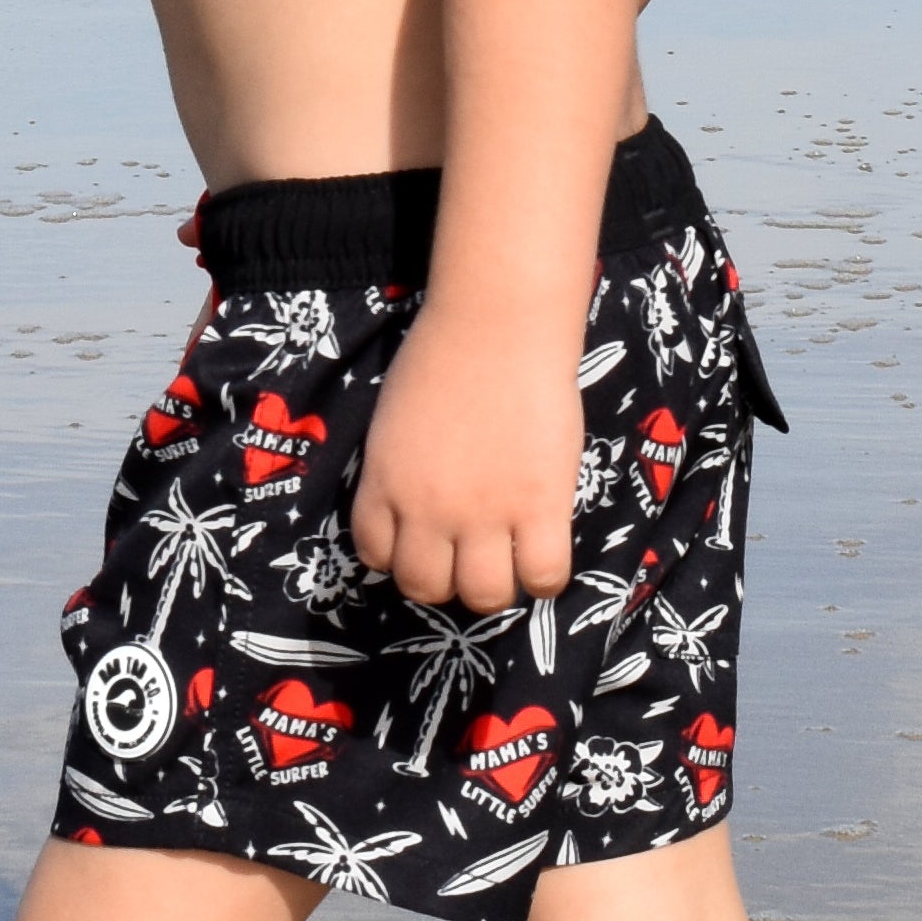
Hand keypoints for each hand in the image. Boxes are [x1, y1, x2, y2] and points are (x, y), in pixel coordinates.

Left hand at [347, 312, 579, 617]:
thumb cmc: (444, 353)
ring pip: (483, 595)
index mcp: (384, 484)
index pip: (376, 554)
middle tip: (468, 556)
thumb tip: (417, 504)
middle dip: (445, 580)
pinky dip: (545, 578)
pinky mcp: (540, 507)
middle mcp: (426, 510)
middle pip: (425, 588)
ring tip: (508, 559)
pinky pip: (544, 576)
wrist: (497, 324)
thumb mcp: (393, 420)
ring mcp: (484, 514)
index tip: (425, 544)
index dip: (401, 557)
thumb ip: (397, 468)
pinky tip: (544, 552)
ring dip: (493, 586)